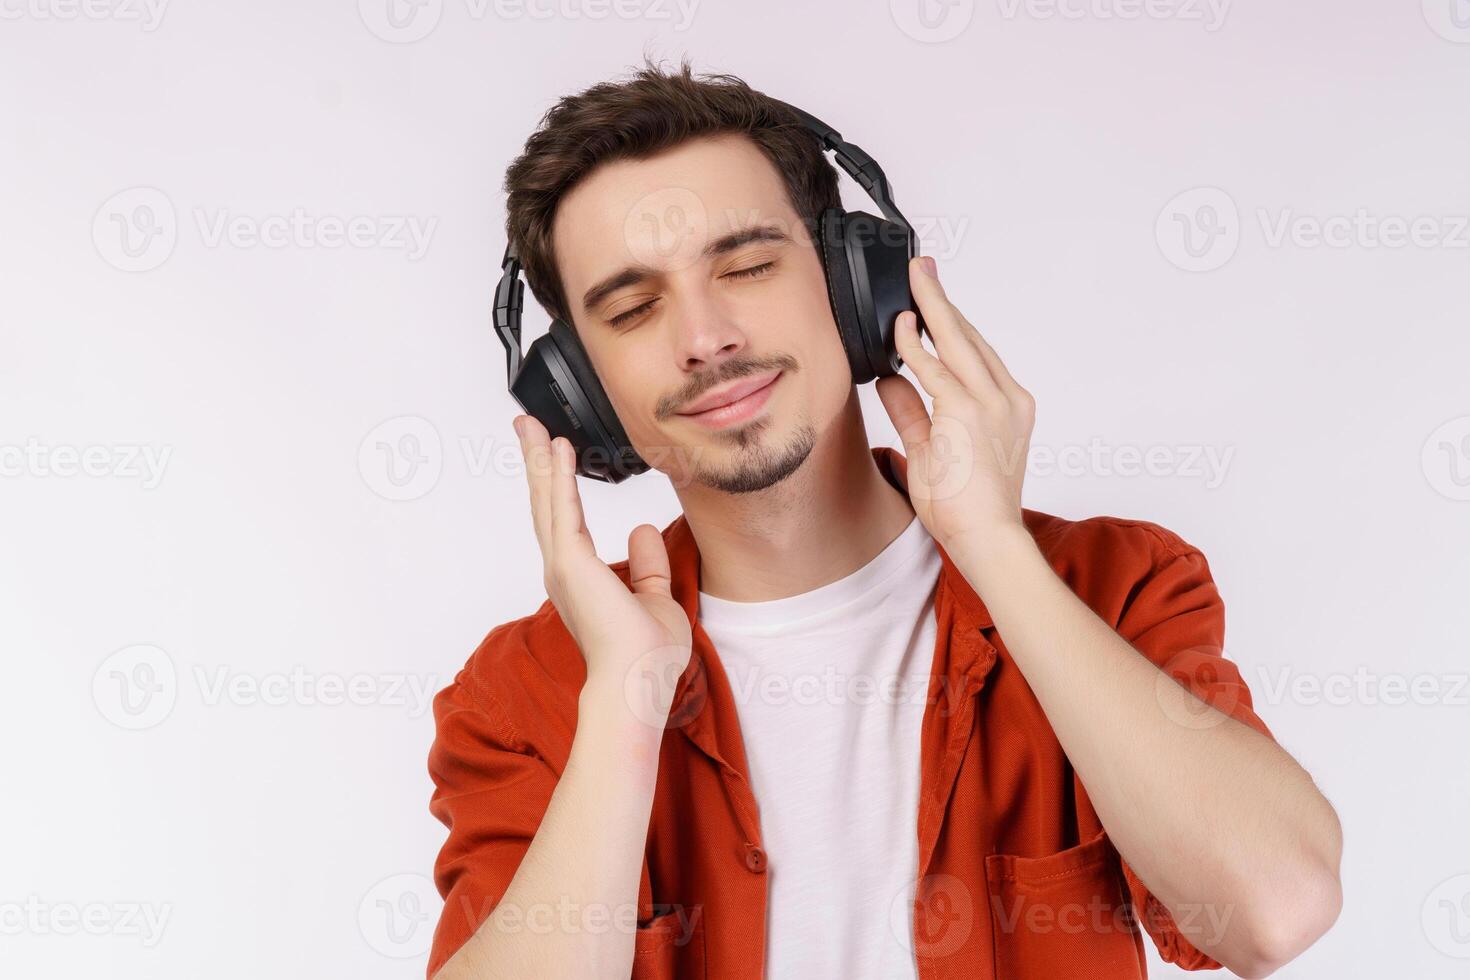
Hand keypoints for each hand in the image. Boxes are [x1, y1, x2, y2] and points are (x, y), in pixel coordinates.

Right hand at [513, 415, 692, 693]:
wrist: (638, 685)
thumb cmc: (645, 657)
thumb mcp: (655, 597)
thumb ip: (647, 564)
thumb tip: (642, 530)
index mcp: (580, 578)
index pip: (565, 519)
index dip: (557, 483)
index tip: (554, 452)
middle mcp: (564, 569)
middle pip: (545, 502)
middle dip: (536, 461)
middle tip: (527, 425)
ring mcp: (563, 566)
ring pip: (546, 499)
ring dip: (540, 459)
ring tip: (532, 424)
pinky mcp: (571, 564)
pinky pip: (563, 509)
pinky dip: (558, 476)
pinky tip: (557, 448)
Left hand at [875, 256, 1035, 562]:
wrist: (988, 540)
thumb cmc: (968, 508)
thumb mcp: (932, 450)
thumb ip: (912, 411)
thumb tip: (889, 379)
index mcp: (1008, 407)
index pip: (976, 353)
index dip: (952, 323)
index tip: (934, 301)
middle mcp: (1007, 398)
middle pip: (970, 336)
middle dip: (942, 300)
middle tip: (923, 269)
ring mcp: (992, 403)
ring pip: (957, 341)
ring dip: (932, 305)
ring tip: (915, 277)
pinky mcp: (969, 412)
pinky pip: (934, 368)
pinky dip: (915, 345)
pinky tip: (899, 326)